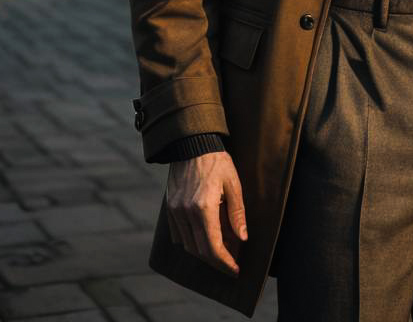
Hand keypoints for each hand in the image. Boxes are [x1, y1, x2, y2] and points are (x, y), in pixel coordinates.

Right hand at [165, 150, 247, 274]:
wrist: (192, 143)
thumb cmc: (217, 161)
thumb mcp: (233, 183)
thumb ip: (237, 213)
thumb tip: (242, 238)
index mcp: (203, 207)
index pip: (213, 247)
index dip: (225, 262)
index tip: (235, 269)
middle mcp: (185, 213)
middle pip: (199, 250)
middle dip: (216, 261)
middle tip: (231, 263)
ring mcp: (175, 211)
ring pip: (187, 245)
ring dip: (203, 252)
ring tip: (221, 250)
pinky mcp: (169, 207)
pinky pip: (178, 234)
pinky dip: (191, 241)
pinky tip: (203, 237)